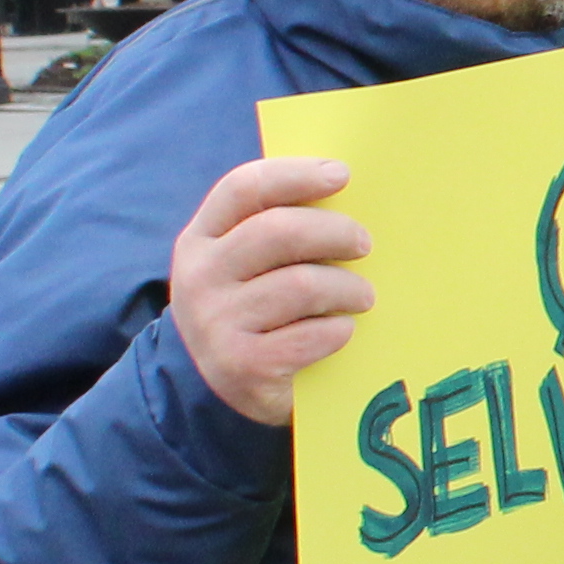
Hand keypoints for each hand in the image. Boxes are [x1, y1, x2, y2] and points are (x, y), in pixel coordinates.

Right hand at [169, 152, 374, 429]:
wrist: (220, 389)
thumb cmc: (251, 309)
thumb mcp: (245, 264)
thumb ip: (275, 228)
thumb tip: (342, 186)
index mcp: (200, 239)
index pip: (243, 189)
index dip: (294, 174)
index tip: (341, 175)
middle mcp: (199, 278)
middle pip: (278, 231)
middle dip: (334, 232)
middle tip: (363, 244)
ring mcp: (216, 323)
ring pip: (302, 285)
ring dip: (347, 288)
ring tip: (363, 296)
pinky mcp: (242, 366)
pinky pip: (310, 336)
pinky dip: (338, 330)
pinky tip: (343, 329)